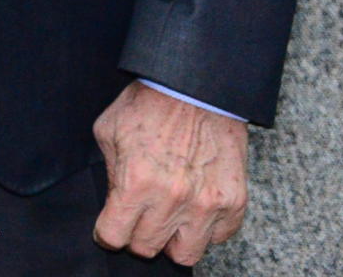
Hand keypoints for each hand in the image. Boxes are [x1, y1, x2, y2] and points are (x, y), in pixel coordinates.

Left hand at [94, 82, 248, 265]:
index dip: (107, 233)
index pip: (115, 237)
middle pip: (147, 249)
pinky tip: (194, 207)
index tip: (110, 227)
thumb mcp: (110, 131)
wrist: (198, 88)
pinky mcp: (234, 203)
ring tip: (168, 218)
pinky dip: (204, 229)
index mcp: (137, 182)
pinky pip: (217, 238)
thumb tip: (115, 204)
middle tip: (139, 216)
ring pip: (185, 254)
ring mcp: (207, 204)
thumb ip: (110, 174)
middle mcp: (173, 199)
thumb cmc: (149, 104)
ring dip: (172, 240)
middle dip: (137, 235)